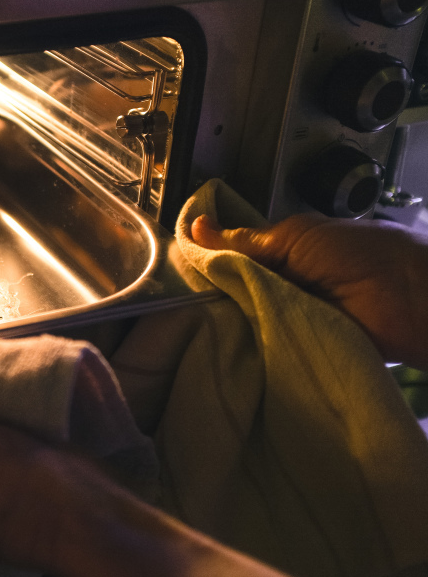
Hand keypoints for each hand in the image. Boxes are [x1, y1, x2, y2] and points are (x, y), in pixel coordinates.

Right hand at [191, 212, 427, 368]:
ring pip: (243, 321)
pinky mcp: (298, 349)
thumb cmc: (363, 255)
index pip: (232, 259)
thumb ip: (246, 240)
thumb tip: (197, 227)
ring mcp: (288, 319)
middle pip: (232, 293)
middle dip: (209, 295)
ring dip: (225, 322)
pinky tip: (217, 345)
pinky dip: (247, 347)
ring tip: (189, 323)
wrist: (414, 300)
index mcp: (283, 254)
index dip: (206, 262)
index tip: (172, 267)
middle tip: (176, 300)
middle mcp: (282, 287)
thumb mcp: (297, 236)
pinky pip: (264, 348)